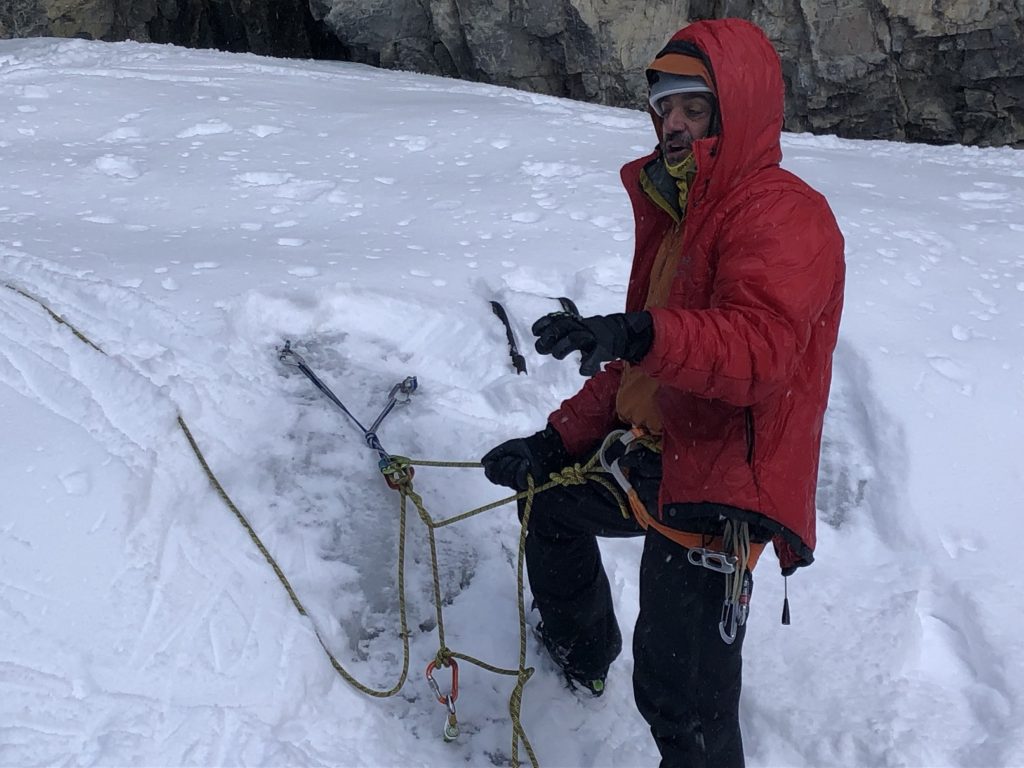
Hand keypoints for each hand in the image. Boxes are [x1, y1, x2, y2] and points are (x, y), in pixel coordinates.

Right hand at [481, 424, 568, 490]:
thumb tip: (483, 462)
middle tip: (513, 457)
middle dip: (503, 464)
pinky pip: (519, 481)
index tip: (493, 460)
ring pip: (507, 480)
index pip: (491, 475)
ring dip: (513, 466)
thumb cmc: (527, 446)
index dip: (490, 468)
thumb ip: (495, 454)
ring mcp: (518, 482)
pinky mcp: (528, 484)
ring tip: (521, 459)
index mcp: (503, 469)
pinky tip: (526, 462)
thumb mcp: (508, 447)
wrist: (542, 447)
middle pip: (497, 478)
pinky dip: (521, 470)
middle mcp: (509, 478)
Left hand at [532, 311, 653, 375]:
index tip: (535, 332)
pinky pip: (593, 357)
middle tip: (541, 347)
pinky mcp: (604, 349)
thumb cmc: (595, 334)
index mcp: (576, 322)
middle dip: (550, 336)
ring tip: (558, 356)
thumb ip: (562, 335)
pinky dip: (586, 366)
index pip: (557, 319)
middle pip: (563, 327)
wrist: (624, 333)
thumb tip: (541, 344)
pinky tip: (582, 369)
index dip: (544, 324)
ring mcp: (593, 337)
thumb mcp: (578, 329)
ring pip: (574, 338)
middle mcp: (582, 327)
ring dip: (562, 348)